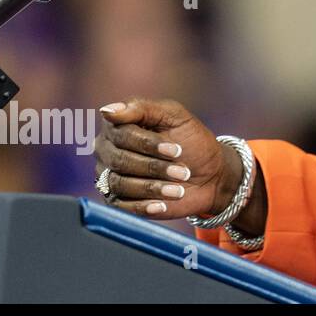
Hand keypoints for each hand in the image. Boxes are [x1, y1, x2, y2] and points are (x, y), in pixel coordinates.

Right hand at [93, 98, 239, 219]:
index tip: (176, 150)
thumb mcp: (175, 116)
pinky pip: (121, 207)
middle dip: (153, 167)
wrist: (209, 174)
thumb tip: (107, 111)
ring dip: (152, 187)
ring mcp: (111, 177)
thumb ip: (143, 108)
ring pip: (120, 184)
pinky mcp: (118, 202)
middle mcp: (108, 152)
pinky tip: (162, 205)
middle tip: (183, 171)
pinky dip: (143, 206)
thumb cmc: (191, 141)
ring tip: (179, 189)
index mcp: (117, 128)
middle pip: (119, 160)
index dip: (149, 143)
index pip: (122, 134)